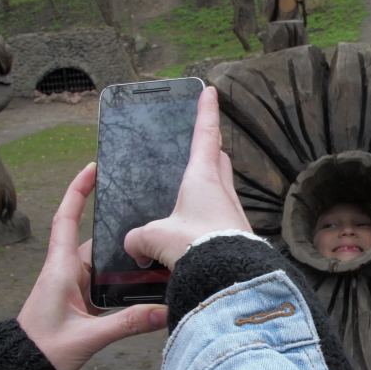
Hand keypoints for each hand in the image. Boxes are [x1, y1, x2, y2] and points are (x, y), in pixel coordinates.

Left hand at [18, 163, 168, 369]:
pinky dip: (122, 279)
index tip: (92, 168)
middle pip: (97, 240)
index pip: (65, 219)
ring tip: (155, 249)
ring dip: (124, 259)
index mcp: (60, 269)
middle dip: (120, 229)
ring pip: (105, 263)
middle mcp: (66, 272)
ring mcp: (73, 287)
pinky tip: (143, 283)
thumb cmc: (42, 352)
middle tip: (150, 215)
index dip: (77, 191)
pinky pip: (105, 282)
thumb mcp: (88, 337)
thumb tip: (163, 312)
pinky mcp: (81, 302)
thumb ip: (127, 323)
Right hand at [125, 86, 251, 269]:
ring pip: (223, 189)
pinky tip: (196, 233)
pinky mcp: (237, 233)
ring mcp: (233, 212)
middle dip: (211, 150)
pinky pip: (222, 217)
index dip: (206, 111)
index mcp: (203, 177)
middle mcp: (222, 190)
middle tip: (202, 147)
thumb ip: (139, 237)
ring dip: (211, 189)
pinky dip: (210, 218)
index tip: (211, 91)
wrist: (231, 277)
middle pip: (220, 159)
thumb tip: (134, 244)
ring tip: (191, 199)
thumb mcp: (155, 238)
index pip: (206, 134)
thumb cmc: (197, 248)